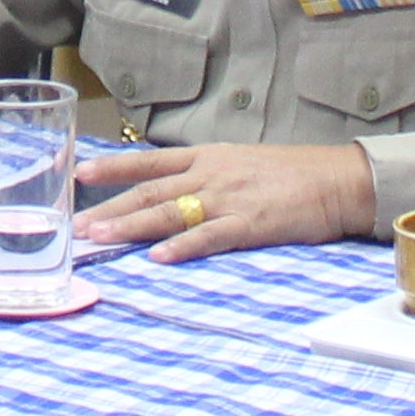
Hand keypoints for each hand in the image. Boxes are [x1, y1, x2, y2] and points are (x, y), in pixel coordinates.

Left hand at [76, 139, 375, 257]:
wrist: (338, 179)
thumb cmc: (291, 175)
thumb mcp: (240, 164)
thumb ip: (205, 177)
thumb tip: (172, 192)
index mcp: (207, 158)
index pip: (148, 162)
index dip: (112, 167)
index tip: (78, 173)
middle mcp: (210, 174)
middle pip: (149, 192)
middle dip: (109, 208)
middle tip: (76, 225)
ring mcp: (229, 198)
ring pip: (170, 213)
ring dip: (131, 226)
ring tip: (100, 238)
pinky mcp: (251, 224)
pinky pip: (210, 236)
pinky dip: (182, 247)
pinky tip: (158, 257)